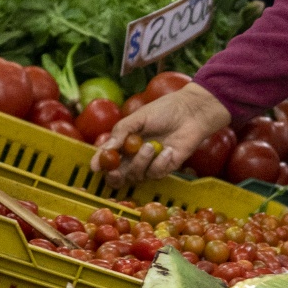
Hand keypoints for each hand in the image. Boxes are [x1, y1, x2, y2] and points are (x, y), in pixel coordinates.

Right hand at [93, 81, 233, 187]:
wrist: (191, 112)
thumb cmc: (165, 110)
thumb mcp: (139, 117)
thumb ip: (121, 132)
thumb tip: (104, 150)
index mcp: (124, 142)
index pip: (107, 159)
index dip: (99, 164)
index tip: (96, 166)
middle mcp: (134, 156)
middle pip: (118, 176)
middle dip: (115, 176)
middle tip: (116, 171)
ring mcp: (149, 163)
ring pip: (136, 175)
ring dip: (141, 162)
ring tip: (151, 146)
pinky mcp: (165, 168)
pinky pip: (155, 174)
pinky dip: (160, 163)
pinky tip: (168, 150)